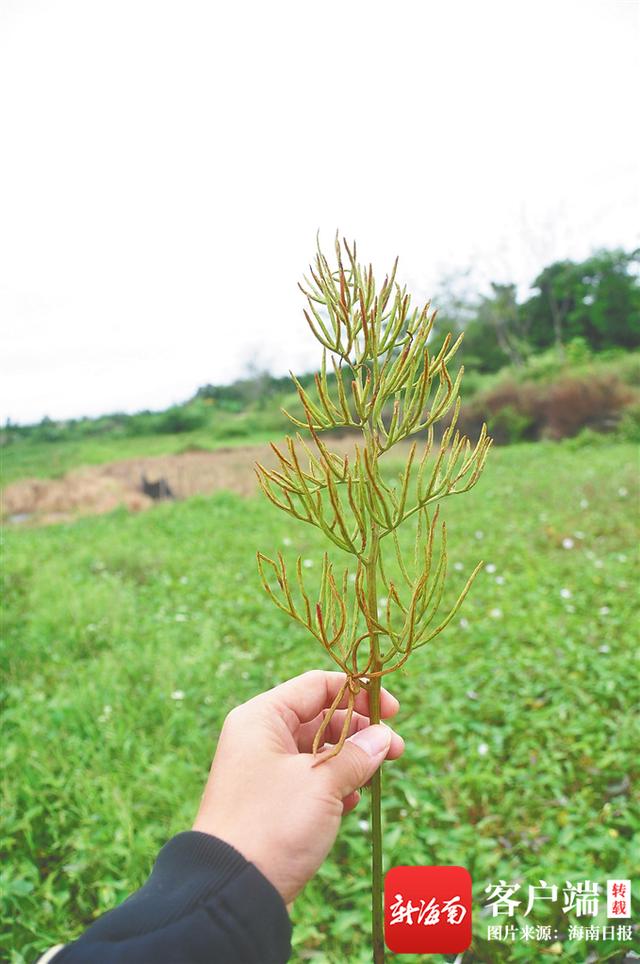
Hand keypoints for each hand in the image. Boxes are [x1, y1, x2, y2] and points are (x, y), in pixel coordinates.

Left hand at [193, 670, 403, 903]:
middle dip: (360, 731)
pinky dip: (335, 785)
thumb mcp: (321, 782)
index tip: (392, 711)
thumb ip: (357, 754)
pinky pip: (311, 779)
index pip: (317, 686)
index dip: (358, 693)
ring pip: (319, 750)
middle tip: (396, 749)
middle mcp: (261, 737)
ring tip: (374, 777)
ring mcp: (265, 770)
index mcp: (263, 717)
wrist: (231, 891)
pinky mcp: (273, 801)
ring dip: (350, 760)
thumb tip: (384, 737)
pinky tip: (352, 800)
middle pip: (321, 717)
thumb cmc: (273, 823)